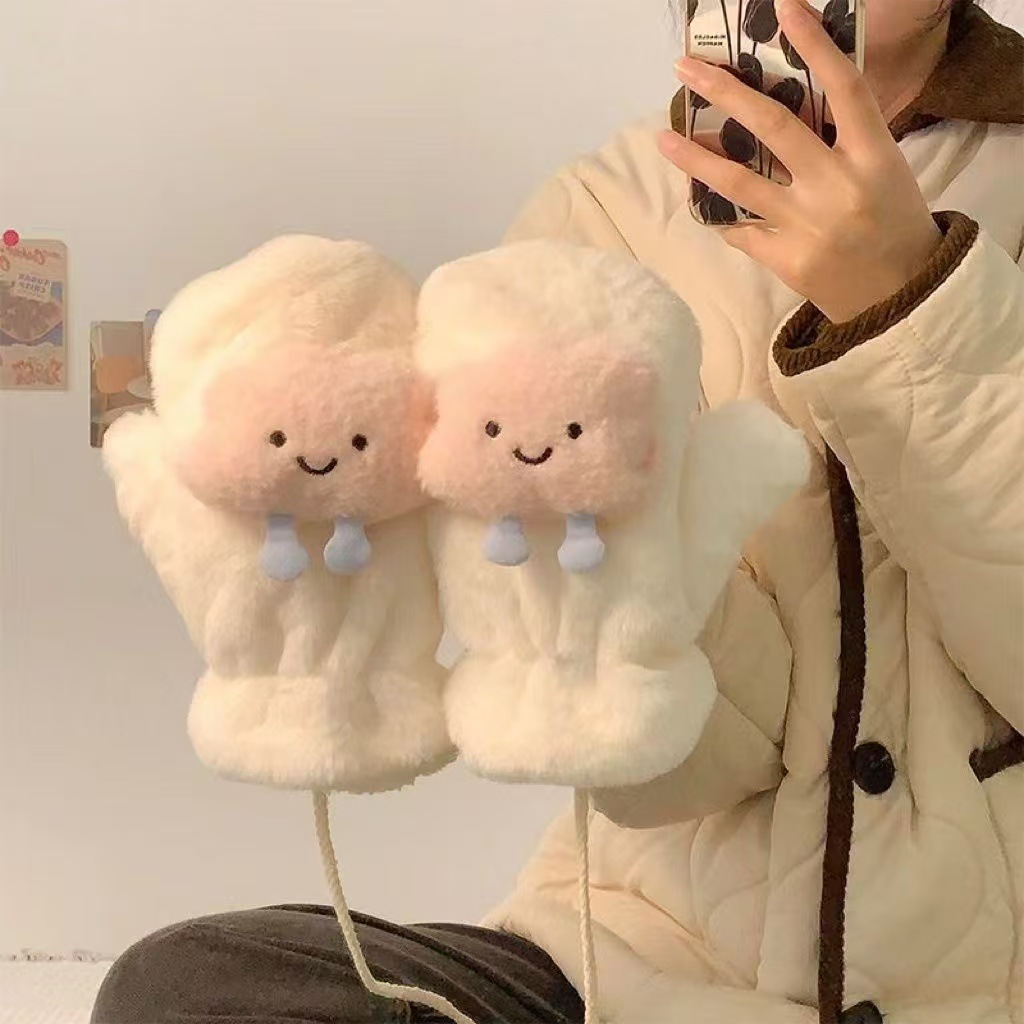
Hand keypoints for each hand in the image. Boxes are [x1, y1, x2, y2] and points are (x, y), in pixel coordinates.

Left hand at [660, 0, 941, 322]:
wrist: (901, 298)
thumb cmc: (893, 225)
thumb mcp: (884, 171)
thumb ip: (844, 140)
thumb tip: (791, 105)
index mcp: (873, 156)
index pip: (844, 88)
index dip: (814, 45)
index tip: (784, 7)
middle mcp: (838, 186)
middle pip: (774, 127)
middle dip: (726, 93)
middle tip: (687, 69)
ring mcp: (808, 226)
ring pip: (741, 183)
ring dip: (697, 157)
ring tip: (664, 137)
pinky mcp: (786, 260)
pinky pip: (741, 231)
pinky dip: (721, 216)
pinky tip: (701, 203)